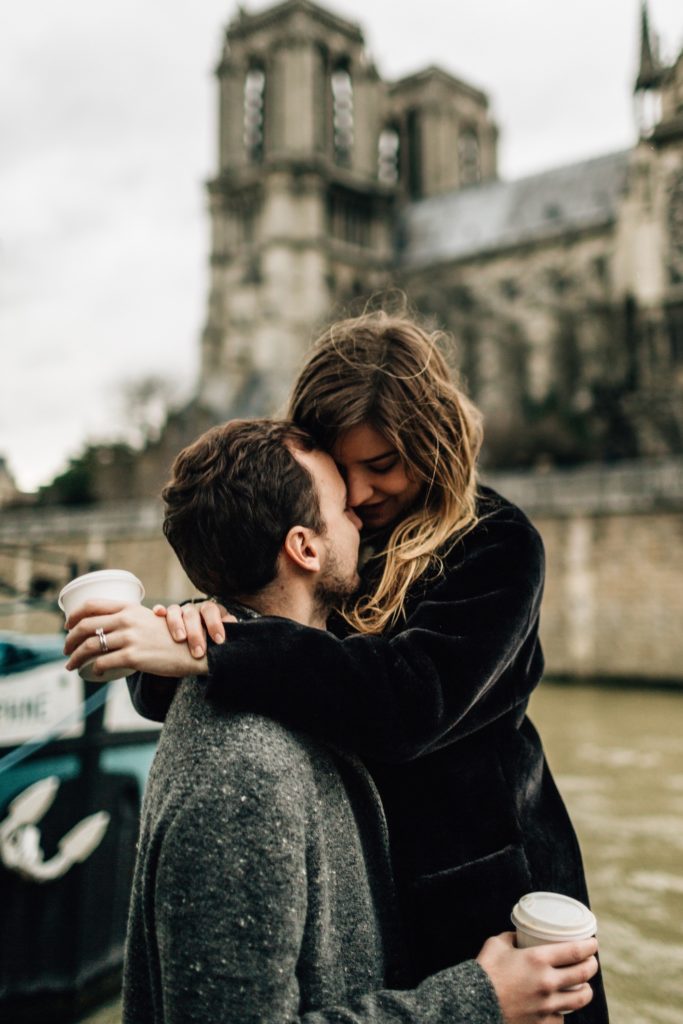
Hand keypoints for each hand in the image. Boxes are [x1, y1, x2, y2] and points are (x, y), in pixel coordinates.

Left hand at [63, 601, 208, 677]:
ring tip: (71, 665)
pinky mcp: (133, 657)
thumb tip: (113, 628)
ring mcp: (129, 638)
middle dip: (69, 639)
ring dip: (75, 657)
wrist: (193, 650)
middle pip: (85, 627)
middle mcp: (127, 620)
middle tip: (66, 649)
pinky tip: (93, 671)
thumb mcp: (151, 619)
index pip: (92, 605)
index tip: (68, 625)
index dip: (74, 615)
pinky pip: (103, 662)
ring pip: (90, 646)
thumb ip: (132, 620)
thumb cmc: (172, 637)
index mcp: (129, 608)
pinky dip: (94, 668)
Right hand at [153, 599, 235, 655]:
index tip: (219, 641)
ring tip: (180, 639)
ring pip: (177, 610)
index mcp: (212, 612)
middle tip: (198, 652)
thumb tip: (233, 646)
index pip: (214, 611)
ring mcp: (181, 611)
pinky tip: (158, 614)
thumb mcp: (219, 641)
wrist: (200, 645)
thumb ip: (225, 640)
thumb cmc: (212, 643)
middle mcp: (196, 609)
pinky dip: (161, 610)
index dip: (216, 625)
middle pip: (194, 613)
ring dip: (177, 623)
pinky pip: (163, 611)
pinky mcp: (168, 616)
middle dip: (196, 633)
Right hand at [476, 932, 597, 1022]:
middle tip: (591, 961)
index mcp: (537, 959)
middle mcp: (547, 982)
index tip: (592, 943)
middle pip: (583, 974)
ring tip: (585, 986)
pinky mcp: (542, 1023)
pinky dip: (563, 1011)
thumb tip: (519, 936)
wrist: (473, 1005)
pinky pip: (561, 1017)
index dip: (589, 946)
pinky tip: (561, 1006)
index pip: (575, 951)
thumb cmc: (484, 972)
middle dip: (592, 965)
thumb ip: (511, 938)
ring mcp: (546, 1005)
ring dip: (586, 990)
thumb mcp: (496, 945)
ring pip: (579, 998)